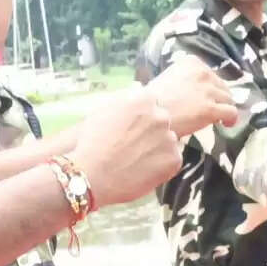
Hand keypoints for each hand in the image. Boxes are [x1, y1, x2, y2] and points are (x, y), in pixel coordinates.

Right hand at [69, 89, 183, 206]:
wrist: (92, 176)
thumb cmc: (92, 143)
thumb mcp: (103, 110)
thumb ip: (124, 98)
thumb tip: (138, 89)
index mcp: (144, 99)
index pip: (151, 104)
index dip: (139, 119)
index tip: (129, 130)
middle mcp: (160, 115)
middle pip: (161, 122)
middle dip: (151, 133)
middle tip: (131, 148)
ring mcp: (169, 138)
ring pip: (167, 142)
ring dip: (156, 149)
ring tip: (133, 161)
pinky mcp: (174, 159)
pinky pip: (171, 161)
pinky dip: (161, 167)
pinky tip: (141, 171)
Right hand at [144, 57, 236, 135]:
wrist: (148, 114)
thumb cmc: (150, 100)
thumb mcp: (166, 79)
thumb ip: (182, 80)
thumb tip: (188, 91)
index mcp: (191, 62)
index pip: (209, 73)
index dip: (209, 86)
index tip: (204, 96)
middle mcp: (202, 73)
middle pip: (221, 85)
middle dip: (218, 97)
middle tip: (212, 108)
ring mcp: (208, 91)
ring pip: (228, 99)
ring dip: (224, 107)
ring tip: (218, 117)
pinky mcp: (211, 109)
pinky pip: (231, 112)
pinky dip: (231, 119)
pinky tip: (226, 124)